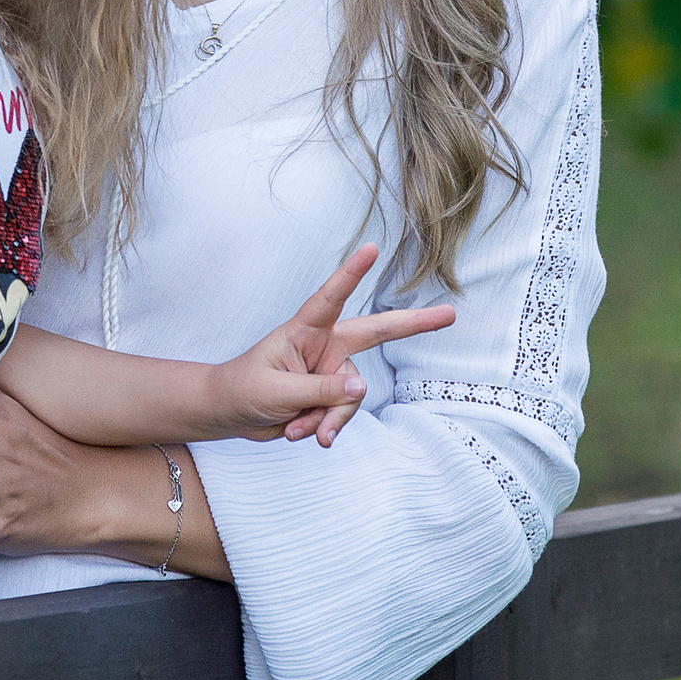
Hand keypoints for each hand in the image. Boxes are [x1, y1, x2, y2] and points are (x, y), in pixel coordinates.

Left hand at [213, 244, 454, 446]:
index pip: (331, 296)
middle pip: (375, 333)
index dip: (352, 273)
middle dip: (413, 324)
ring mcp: (330, 372)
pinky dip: (323, 427)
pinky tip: (300, 432)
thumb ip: (321, 390)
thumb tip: (362, 388)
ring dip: (328, 418)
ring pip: (352, 397)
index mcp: (305, 331)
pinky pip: (341, 415)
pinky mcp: (330, 396)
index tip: (372, 247)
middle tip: (449, 315)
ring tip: (298, 428)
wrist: (231, 414)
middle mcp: (325, 346)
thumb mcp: (279, 392)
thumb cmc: (245, 390)